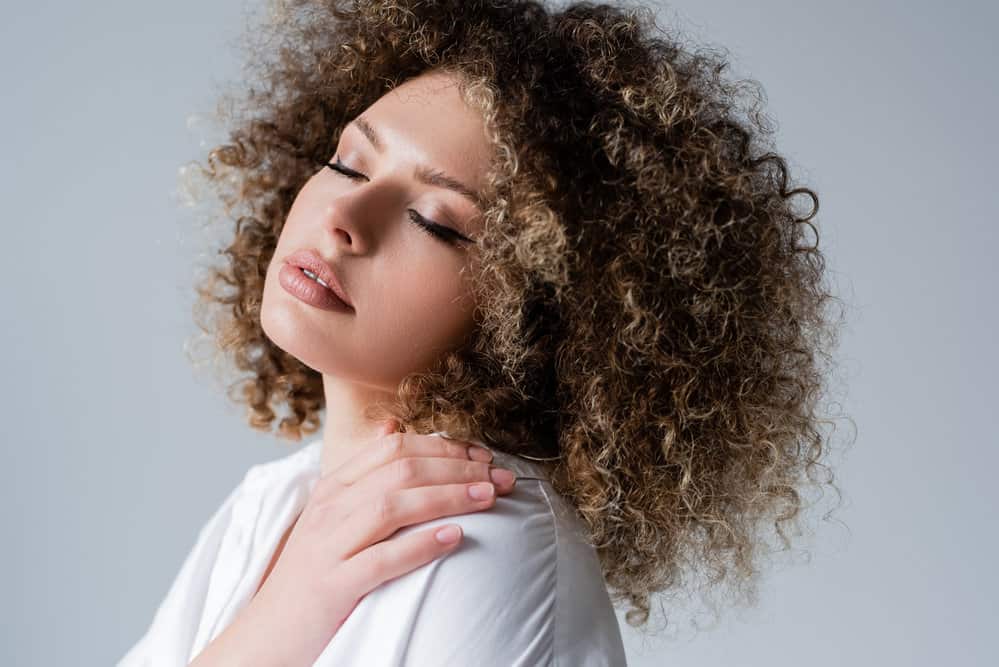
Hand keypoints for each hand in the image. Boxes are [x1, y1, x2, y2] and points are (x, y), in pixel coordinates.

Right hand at [188, 420, 516, 666]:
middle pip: (400, 470)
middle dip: (457, 467)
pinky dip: (420, 545)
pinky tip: (454, 538)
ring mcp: (328, 546)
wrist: (267, 636)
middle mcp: (330, 509)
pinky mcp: (333, 587)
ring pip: (393, 506)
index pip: (393, 448)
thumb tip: (393, 426)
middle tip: (500, 475)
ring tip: (487, 497)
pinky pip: (381, 560)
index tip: (482, 454)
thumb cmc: (313, 574)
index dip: (443, 446)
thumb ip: (364, 473)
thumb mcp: (332, 516)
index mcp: (333, 488)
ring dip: (448, 496)